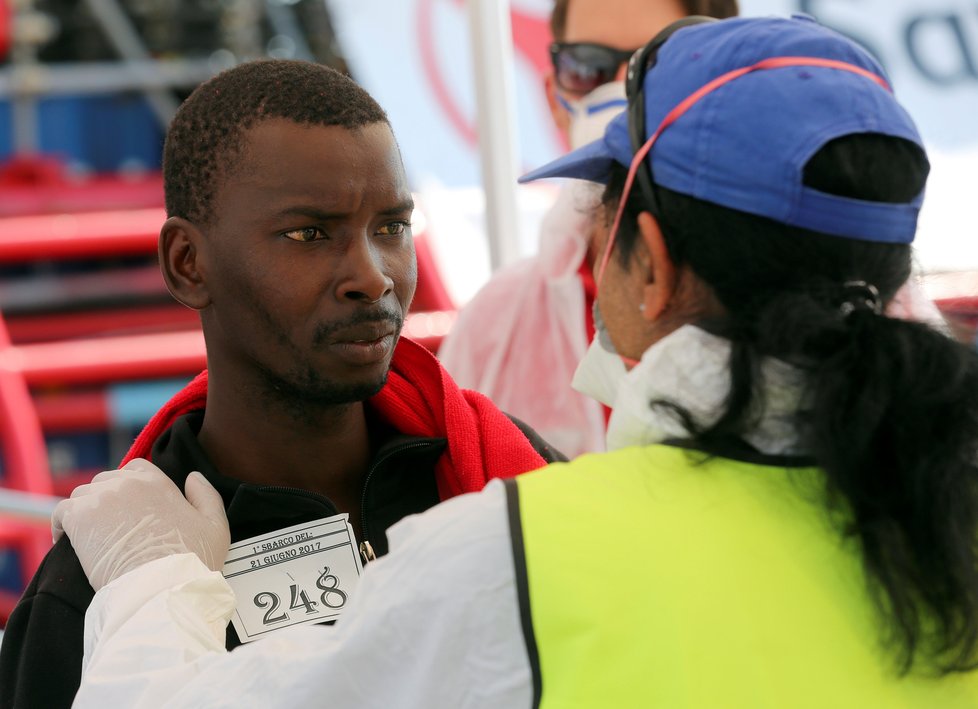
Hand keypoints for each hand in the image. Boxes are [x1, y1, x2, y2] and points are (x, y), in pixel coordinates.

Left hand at [52, 459, 230, 590]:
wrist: (161, 586)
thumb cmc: (191, 560)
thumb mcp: (216, 525)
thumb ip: (206, 495)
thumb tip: (193, 476)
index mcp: (157, 481)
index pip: (135, 468)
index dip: (131, 487)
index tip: (131, 509)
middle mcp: (127, 483)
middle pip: (105, 481)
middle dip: (106, 500)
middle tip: (111, 527)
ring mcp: (101, 499)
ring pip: (82, 495)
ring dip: (85, 512)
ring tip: (93, 537)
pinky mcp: (79, 518)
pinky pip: (61, 512)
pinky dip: (63, 525)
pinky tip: (70, 541)